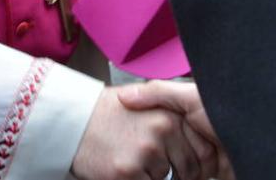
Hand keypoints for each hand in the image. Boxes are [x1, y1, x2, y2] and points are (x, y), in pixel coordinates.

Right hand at [72, 84, 214, 179]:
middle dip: (177, 173)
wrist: (72, 119)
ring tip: (131, 158)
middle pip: (188, 169)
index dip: (197, 163)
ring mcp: (145, 151)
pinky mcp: (127, 171)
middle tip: (151, 162)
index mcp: (170, 114)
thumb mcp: (147, 103)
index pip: (203, 150)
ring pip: (166, 179)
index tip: (185, 165)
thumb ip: (174, 118)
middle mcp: (162, 130)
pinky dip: (136, 179)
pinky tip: (122, 167)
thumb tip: (201, 147)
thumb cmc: (109, 114)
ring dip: (152, 176)